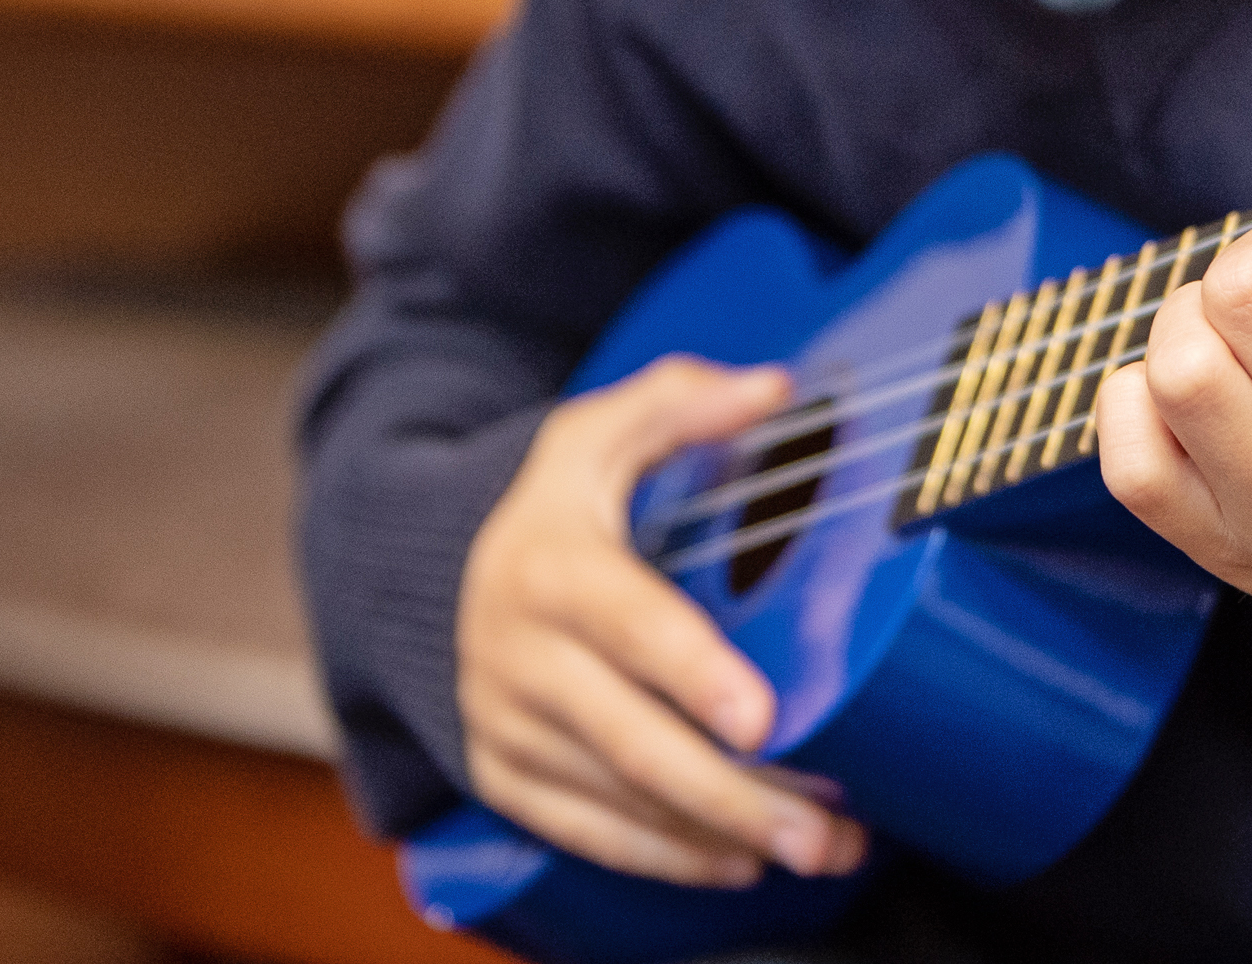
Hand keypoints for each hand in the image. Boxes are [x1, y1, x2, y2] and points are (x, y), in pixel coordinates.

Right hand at [458, 357, 870, 887]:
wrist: (428, 572)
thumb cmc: (549, 504)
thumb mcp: (598, 432)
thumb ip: (681, 402)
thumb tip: (772, 389)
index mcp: (553, 566)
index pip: (627, 623)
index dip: (692, 671)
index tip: (760, 715)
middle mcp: (519, 655)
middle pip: (630, 740)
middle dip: (731, 792)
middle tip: (823, 828)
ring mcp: (506, 724)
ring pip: (616, 799)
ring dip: (718, 835)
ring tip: (816, 848)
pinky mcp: (502, 775)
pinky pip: (585, 832)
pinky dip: (662, 857)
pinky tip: (736, 862)